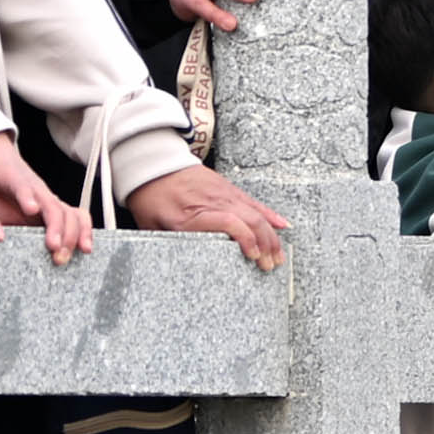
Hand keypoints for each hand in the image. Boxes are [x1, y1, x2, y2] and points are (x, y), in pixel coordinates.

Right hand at [0, 137, 95, 265]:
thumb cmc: (0, 194)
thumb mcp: (9, 223)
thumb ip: (17, 241)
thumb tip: (16, 268)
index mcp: (47, 212)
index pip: (76, 222)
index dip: (84, 235)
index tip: (84, 253)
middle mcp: (46, 201)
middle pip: (69, 217)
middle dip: (70, 239)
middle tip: (60, 259)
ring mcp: (33, 190)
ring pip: (53, 207)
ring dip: (55, 226)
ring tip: (52, 244)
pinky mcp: (15, 180)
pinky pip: (25, 189)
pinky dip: (29, 199)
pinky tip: (30, 209)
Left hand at [122, 163, 292, 269]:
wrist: (153, 164)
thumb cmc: (151, 198)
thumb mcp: (152, 226)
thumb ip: (169, 245)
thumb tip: (176, 268)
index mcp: (193, 215)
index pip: (228, 222)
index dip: (245, 239)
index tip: (253, 256)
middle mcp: (213, 203)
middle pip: (250, 220)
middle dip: (265, 244)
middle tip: (270, 265)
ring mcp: (224, 194)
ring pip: (256, 213)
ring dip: (271, 236)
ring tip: (278, 256)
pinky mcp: (229, 189)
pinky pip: (254, 202)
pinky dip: (270, 215)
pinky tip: (283, 226)